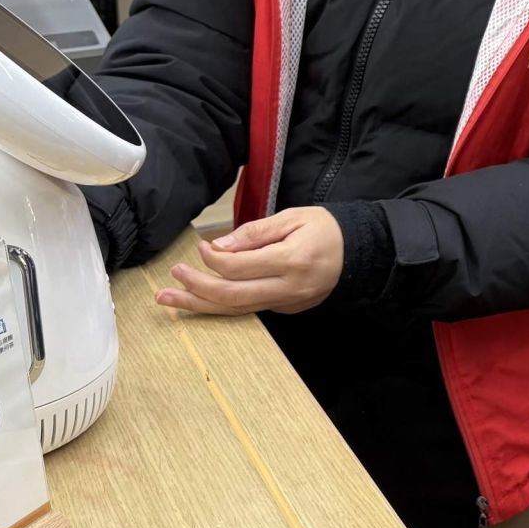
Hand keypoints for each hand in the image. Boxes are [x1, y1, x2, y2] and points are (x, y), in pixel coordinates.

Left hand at [156, 206, 343, 315]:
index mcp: (292, 260)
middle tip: (172, 279)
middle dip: (197, 288)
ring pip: (237, 309)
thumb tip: (219, 247)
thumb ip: (256, 232)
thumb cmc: (326, 229)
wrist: (359, 252)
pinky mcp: (287, 310)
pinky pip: (250, 309)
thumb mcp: (293, 218)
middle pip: (233, 296)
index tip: (201, 247)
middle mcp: (289, 288)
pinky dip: (223, 304)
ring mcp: (288, 303)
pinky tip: (202, 298)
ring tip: (169, 299)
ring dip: (200, 305)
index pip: (240, 267)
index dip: (214, 259)